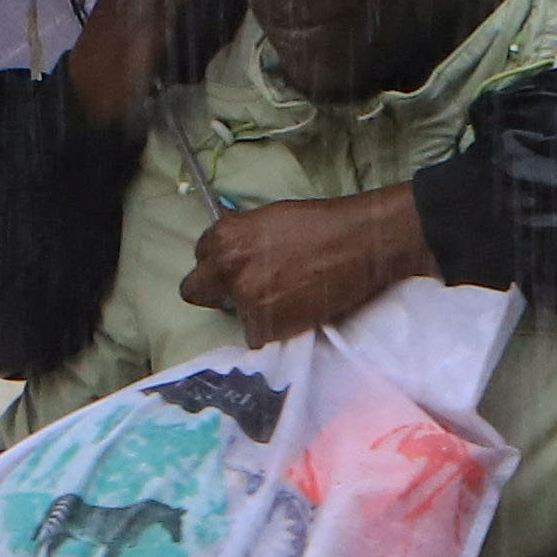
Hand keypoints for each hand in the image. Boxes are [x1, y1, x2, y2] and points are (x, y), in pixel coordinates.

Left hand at [181, 186, 431, 338]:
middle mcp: (225, 267)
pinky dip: (273, 330)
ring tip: (286, 298)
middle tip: (250, 290)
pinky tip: (295, 312)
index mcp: (223, 236)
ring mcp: (244, 298)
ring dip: (252, 311)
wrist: (360, 244)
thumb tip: (229, 250)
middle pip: (196, 291)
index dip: (220, 265)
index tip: (239, 268)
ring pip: (232, 315)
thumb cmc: (321, 225)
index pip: (200, 259)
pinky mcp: (264, 326)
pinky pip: (256, 337)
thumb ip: (241, 237)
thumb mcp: (268, 219)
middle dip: (219, 292)